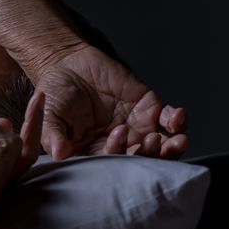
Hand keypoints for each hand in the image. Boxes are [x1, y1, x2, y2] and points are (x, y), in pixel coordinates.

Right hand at [33, 45, 187, 160]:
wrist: (70, 65)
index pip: (113, 163)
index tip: (117, 136)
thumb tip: (59, 154)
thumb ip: (54, 134)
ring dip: (171, 147)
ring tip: (178, 141)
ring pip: (161, 146)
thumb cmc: (56, 95)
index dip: (118, 153)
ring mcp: (138, 128)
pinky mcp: (150, 109)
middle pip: (142, 160)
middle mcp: (120, 146)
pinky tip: (179, 117)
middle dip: (151, 156)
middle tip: (152, 143)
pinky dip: (177, 121)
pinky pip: (169, 120)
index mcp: (96, 154)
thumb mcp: (49, 114)